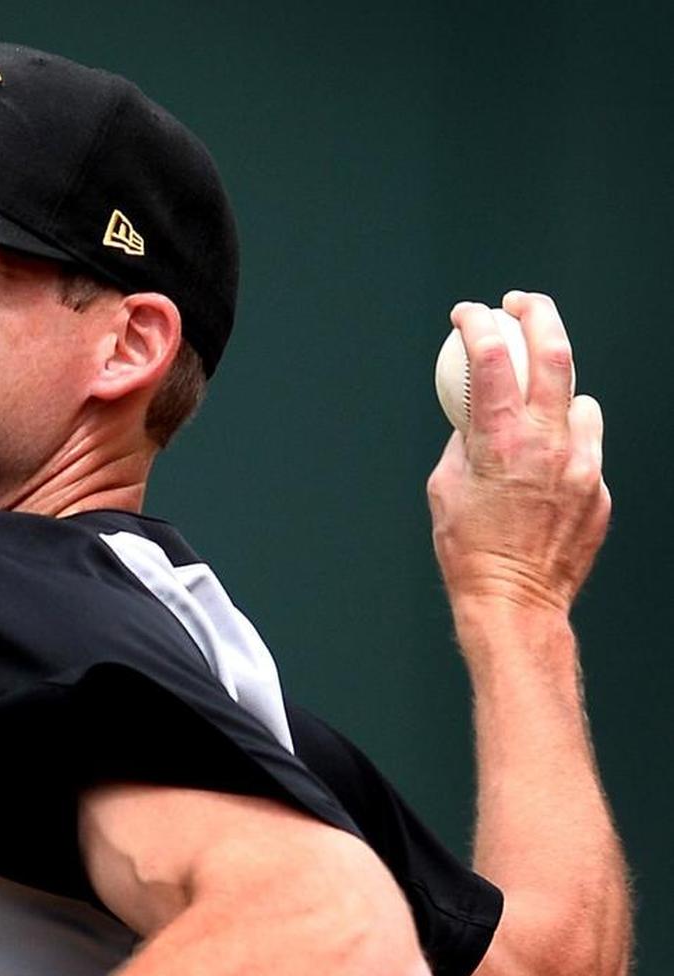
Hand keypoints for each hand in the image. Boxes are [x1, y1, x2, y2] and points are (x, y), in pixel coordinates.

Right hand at [426, 291, 609, 616]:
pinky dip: (567, 444)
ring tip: (536, 406)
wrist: (515, 602)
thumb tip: (474, 420)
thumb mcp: (444, 489)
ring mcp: (582, 463)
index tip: (467, 314)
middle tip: (520, 305)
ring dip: (556, 393)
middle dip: (535, 314)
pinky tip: (548, 465)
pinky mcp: (599, 488)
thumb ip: (463, 443)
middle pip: (554, 350)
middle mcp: (548, 442)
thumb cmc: (469, 553)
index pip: (492, 355)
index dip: (476, 323)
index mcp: (500, 440)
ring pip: (578, 399)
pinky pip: (586, 447)